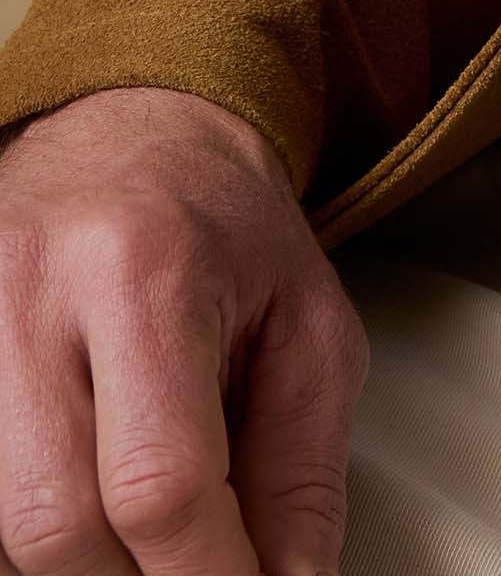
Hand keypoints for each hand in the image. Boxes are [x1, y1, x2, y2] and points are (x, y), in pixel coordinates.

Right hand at [0, 87, 364, 575]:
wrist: (135, 129)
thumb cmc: (222, 225)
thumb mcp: (308, 325)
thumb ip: (304, 468)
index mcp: (145, 268)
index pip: (159, 483)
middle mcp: (33, 292)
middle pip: (57, 524)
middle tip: (196, 568)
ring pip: (3, 528)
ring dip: (84, 564)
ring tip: (148, 531)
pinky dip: (34, 534)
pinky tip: (90, 506)